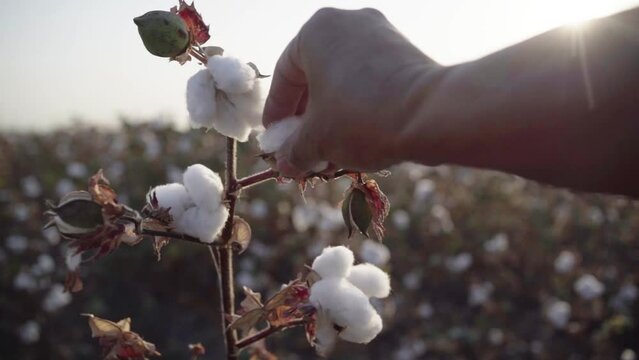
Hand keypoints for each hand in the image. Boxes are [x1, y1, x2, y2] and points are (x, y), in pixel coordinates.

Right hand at [262, 8, 440, 176]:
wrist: (431, 115)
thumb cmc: (361, 119)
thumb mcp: (316, 140)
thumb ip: (292, 151)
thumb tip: (285, 165)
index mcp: (317, 31)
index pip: (284, 76)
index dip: (276, 113)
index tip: (275, 140)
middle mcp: (348, 22)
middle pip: (315, 77)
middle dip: (306, 119)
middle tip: (301, 149)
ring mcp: (381, 34)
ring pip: (343, 81)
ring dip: (331, 118)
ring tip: (328, 152)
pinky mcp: (405, 53)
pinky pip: (368, 81)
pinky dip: (356, 108)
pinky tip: (356, 140)